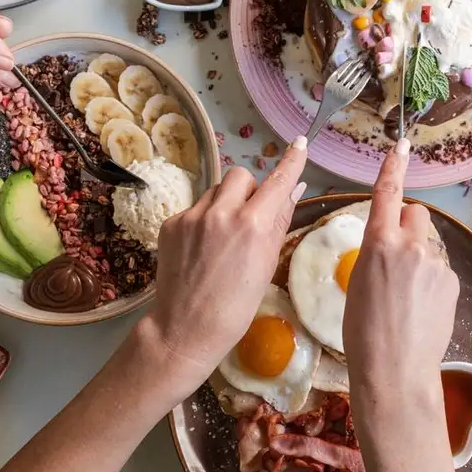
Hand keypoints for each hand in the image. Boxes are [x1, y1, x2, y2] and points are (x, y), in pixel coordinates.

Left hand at [137, 138, 307, 393]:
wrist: (185, 329)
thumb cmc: (236, 306)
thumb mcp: (267, 264)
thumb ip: (280, 221)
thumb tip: (294, 190)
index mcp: (252, 225)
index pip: (278, 181)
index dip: (291, 161)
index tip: (300, 143)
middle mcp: (222, 212)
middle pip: (241, 175)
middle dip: (249, 189)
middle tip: (250, 216)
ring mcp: (192, 216)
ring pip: (216, 190)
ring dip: (225, 203)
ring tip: (223, 238)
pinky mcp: (171, 223)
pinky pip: (195, 208)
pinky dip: (204, 221)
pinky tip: (202, 249)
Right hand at [343, 139, 458, 394]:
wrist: (394, 369)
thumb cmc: (362, 331)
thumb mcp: (357, 283)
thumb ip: (375, 254)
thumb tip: (388, 248)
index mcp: (379, 243)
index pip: (387, 193)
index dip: (393, 166)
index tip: (401, 144)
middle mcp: (411, 245)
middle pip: (416, 213)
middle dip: (407, 224)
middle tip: (395, 253)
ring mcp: (436, 264)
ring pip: (428, 244)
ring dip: (418, 257)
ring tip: (406, 295)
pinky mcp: (452, 282)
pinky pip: (438, 268)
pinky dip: (430, 280)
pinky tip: (420, 307)